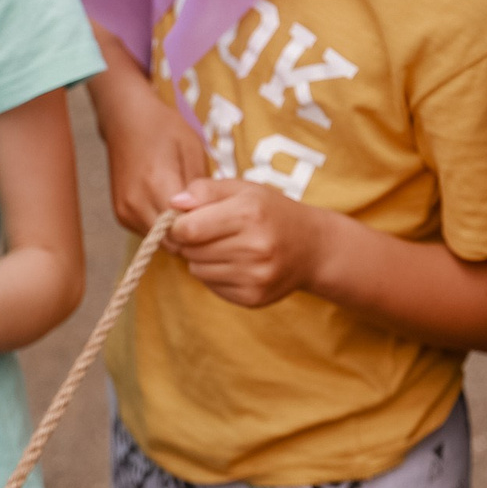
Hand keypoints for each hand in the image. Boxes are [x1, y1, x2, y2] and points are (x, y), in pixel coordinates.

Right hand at [95, 71, 207, 234]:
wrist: (125, 118)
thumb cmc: (164, 128)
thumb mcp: (193, 150)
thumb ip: (201, 190)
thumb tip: (212, 219)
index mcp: (156, 183)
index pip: (185, 228)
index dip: (206, 230)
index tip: (221, 221)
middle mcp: (135, 203)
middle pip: (173, 241)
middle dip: (195, 237)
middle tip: (213, 222)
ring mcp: (125, 212)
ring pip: (161, 242)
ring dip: (180, 236)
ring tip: (195, 214)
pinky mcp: (121, 215)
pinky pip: (149, 234)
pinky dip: (165, 230)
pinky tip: (176, 212)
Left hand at [166, 177, 324, 307]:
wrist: (313, 248)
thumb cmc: (272, 213)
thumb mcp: (244, 190)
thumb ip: (206, 190)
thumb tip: (173, 203)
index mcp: (250, 213)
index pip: (188, 228)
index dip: (178, 224)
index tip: (186, 220)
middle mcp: (255, 247)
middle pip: (190, 250)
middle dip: (191, 241)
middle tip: (211, 233)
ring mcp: (255, 276)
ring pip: (197, 270)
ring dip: (202, 258)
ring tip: (226, 247)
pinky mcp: (253, 298)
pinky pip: (211, 287)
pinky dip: (215, 275)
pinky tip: (236, 264)